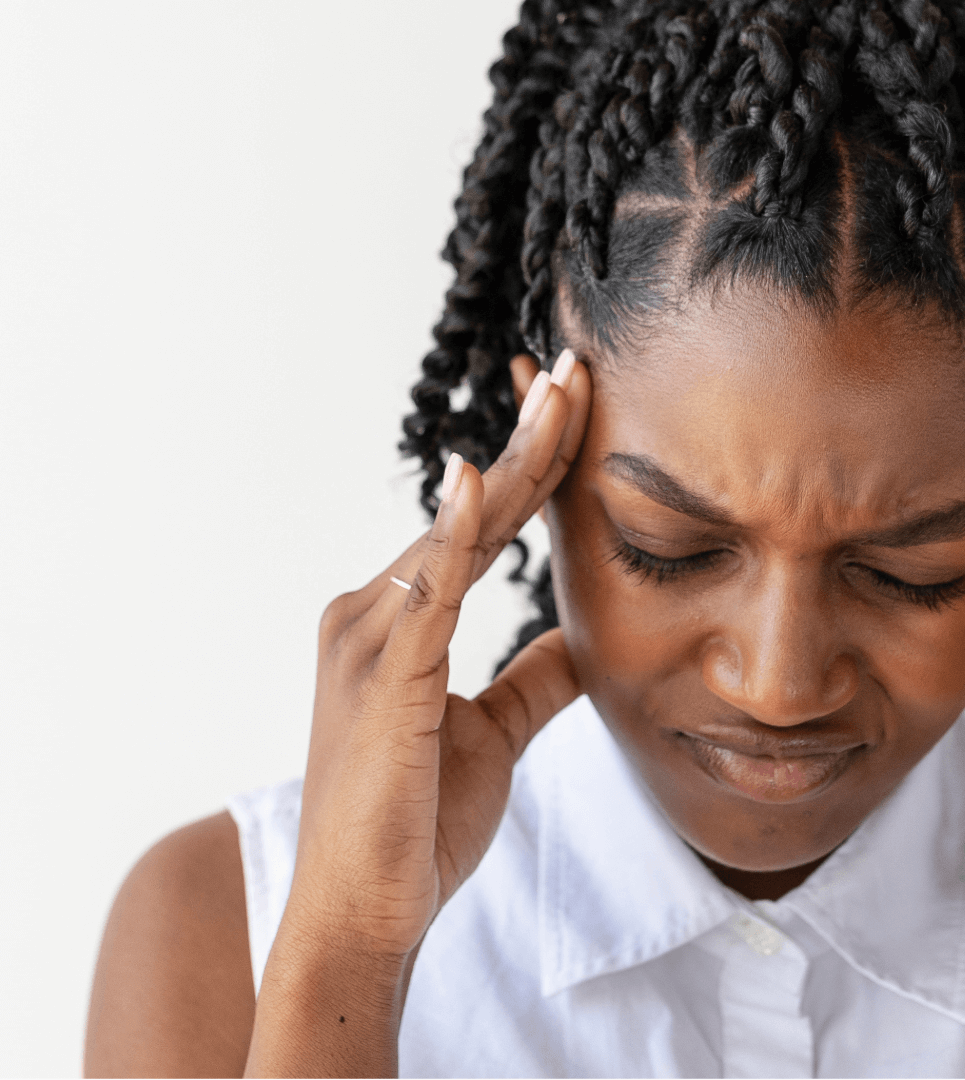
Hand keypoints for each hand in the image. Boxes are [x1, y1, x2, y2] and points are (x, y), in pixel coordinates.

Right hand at [245, 350, 589, 1076]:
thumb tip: (581, 640)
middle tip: (578, 371)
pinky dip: (450, 535)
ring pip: (457, 535)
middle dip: (530, 440)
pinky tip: (477, 481)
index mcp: (398, 624)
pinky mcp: (380, 677)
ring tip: (564, 396)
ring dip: (515, 463)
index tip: (569, 412)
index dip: (527, 469)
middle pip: (470, 512)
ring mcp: (369, 639)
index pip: (477, 528)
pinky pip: (424, 594)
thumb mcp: (495, 734)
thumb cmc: (416, 821)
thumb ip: (533, 680)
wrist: (363, 910)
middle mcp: (372, 613)